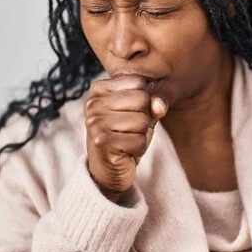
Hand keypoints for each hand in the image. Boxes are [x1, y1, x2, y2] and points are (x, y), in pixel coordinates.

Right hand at [85, 75, 167, 202]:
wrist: (107, 170)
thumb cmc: (125, 136)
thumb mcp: (140, 113)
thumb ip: (153, 102)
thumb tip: (159, 104)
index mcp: (99, 89)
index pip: (139, 81)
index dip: (144, 99)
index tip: (130, 112)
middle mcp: (93, 103)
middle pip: (142, 98)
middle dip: (144, 117)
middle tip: (129, 129)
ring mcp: (95, 123)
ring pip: (142, 120)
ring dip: (141, 134)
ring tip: (127, 140)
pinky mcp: (102, 143)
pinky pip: (139, 140)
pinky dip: (139, 148)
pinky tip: (126, 152)